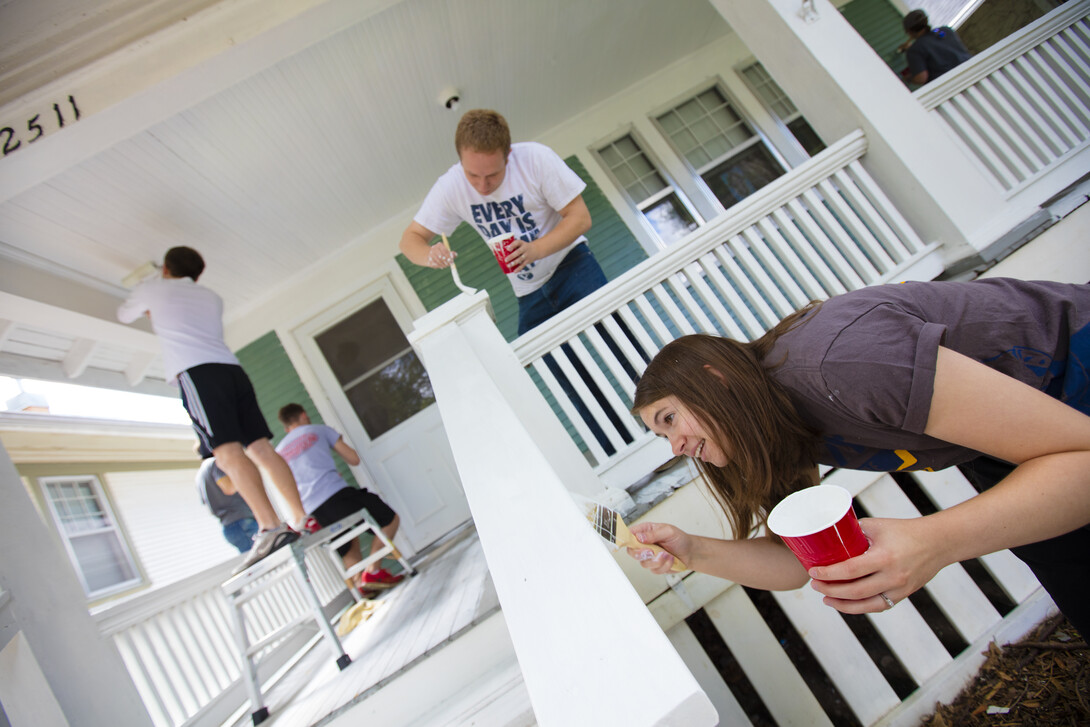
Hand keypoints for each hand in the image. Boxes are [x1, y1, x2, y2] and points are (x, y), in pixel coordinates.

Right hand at [427, 244, 455, 268]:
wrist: (430, 255)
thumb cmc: (442, 253)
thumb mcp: (447, 252)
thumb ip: (452, 254)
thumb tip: (455, 255)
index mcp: (439, 245)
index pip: (445, 251)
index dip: (449, 257)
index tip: (452, 261)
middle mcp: (434, 248)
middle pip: (441, 256)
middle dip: (446, 261)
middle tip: (449, 264)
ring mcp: (430, 253)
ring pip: (438, 260)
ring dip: (443, 264)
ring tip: (446, 266)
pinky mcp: (428, 258)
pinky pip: (434, 263)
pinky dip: (439, 265)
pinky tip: (441, 266)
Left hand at [505, 240, 537, 271]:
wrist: (536, 250)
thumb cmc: (524, 246)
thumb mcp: (520, 243)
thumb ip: (512, 245)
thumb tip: (503, 249)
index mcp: (522, 243)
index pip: (517, 243)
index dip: (512, 245)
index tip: (508, 249)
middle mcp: (524, 249)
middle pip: (518, 252)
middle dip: (512, 256)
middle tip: (506, 260)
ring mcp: (526, 255)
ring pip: (520, 259)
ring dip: (514, 263)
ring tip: (508, 266)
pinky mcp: (527, 261)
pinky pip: (523, 265)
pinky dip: (519, 268)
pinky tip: (514, 271)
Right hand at [626, 522, 691, 574]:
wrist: (690, 552)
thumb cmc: (679, 539)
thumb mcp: (668, 531)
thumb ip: (653, 534)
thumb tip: (639, 537)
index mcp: (645, 531)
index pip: (629, 534)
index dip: (625, 539)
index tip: (628, 543)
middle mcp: (644, 544)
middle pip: (632, 551)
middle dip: (642, 554)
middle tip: (652, 552)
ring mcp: (649, 556)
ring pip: (643, 563)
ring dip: (657, 560)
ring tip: (667, 555)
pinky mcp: (655, 566)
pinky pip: (654, 569)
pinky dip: (664, 565)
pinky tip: (670, 560)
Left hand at [806, 517, 946, 613]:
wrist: (938, 542)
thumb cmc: (905, 531)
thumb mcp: (877, 526)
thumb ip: (854, 532)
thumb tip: (829, 537)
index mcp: (884, 557)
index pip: (850, 570)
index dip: (828, 574)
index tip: (812, 572)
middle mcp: (892, 577)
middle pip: (854, 592)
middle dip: (830, 590)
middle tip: (815, 585)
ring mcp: (899, 589)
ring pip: (865, 605)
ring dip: (842, 604)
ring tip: (826, 599)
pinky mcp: (904, 595)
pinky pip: (878, 606)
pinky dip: (860, 607)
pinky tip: (846, 604)